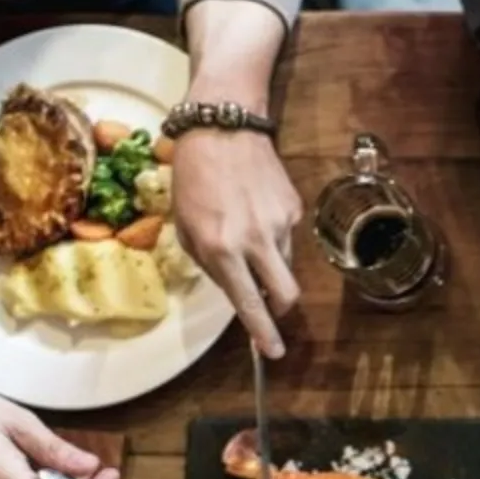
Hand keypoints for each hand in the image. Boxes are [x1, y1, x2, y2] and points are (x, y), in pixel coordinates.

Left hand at [172, 130, 300, 358]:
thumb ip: (209, 261)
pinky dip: (273, 233)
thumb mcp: (185, 225)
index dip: (262, 332)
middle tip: (271, 307)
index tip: (272, 352)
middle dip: (280, 309)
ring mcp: (279, 223)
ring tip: (249, 235)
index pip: (249, 302)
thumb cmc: (193, 176)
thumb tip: (236, 286)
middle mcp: (254, 240)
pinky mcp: (294, 208)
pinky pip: (288, 235)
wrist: (221, 126)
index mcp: (221, 248)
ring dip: (270, 264)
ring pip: (285, 264)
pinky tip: (256, 209)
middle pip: (286, 294)